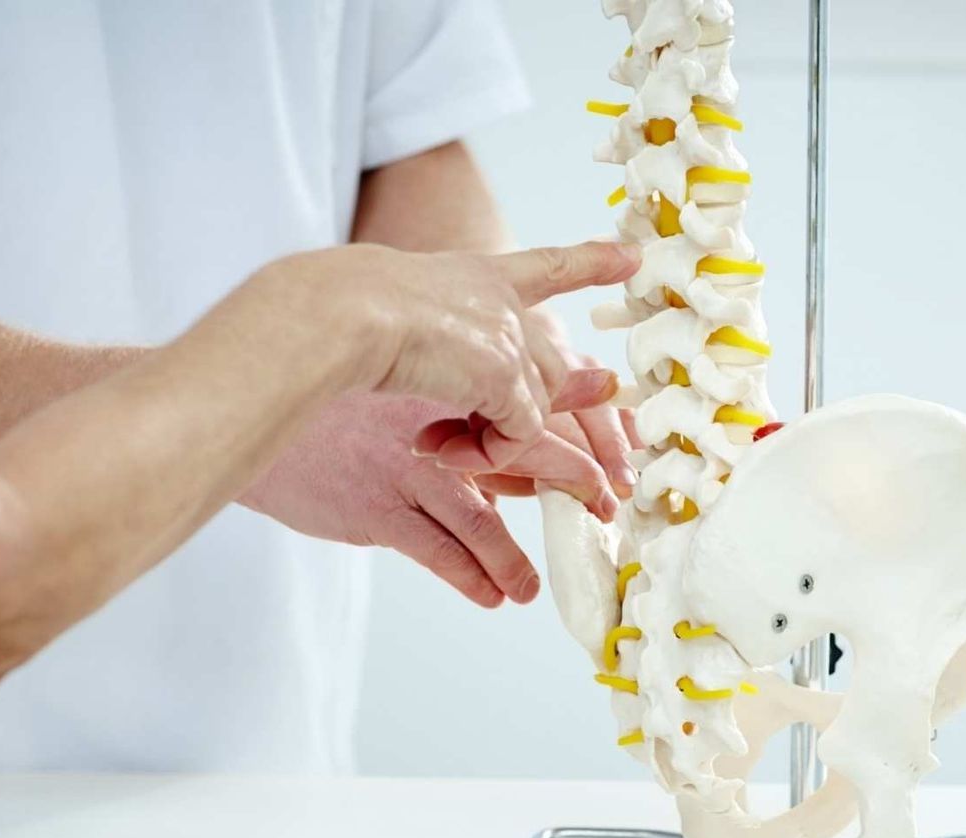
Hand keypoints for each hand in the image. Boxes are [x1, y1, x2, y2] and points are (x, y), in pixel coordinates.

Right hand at [239, 393, 614, 606]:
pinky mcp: (376, 508)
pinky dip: (470, 576)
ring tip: (529, 589)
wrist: (261, 406)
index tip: (613, 469)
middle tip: (604, 519)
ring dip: (512, 559)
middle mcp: (437, 425)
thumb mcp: (411, 393)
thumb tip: (534, 458)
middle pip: (528, 454)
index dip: (584, 440)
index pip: (535, 410)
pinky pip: (436, 550)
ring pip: (481, 519)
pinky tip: (490, 595)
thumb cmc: (340, 404)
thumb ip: (471, 420)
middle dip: (574, 489)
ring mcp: (407, 469)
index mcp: (450, 386)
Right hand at [257, 240, 640, 466]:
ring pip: (538, 406)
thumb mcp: (394, 313)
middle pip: (550, 368)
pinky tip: (438, 448)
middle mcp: (502, 301)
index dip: (589, 261)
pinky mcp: (502, 376)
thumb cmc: (337, 314)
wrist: (335, 313)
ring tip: (439, 447)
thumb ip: (445, 342)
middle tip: (483, 450)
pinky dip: (487, 454)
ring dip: (496, 441)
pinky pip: (518, 434)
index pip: (545, 266)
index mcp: (474, 275)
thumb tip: (487, 376)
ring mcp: (507, 336)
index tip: (629, 255)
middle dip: (535, 416)